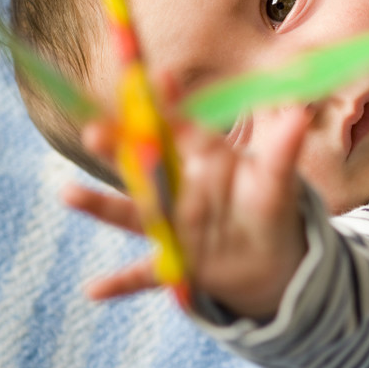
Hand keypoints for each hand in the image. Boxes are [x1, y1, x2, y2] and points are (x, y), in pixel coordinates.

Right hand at [62, 107, 310, 321]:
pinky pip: (144, 274)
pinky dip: (121, 283)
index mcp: (204, 158)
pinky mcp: (174, 262)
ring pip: (133, 212)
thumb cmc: (268, 205)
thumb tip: (300, 114)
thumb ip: (283, 150)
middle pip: (143, 162)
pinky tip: (94, 291)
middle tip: (92, 130)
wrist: (269, 258)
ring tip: (68, 195)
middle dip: (118, 147)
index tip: (154, 76)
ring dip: (101, 206)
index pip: (180, 125)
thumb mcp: (277, 180)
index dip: (167, 103)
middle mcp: (179, 186)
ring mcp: (172, 224)